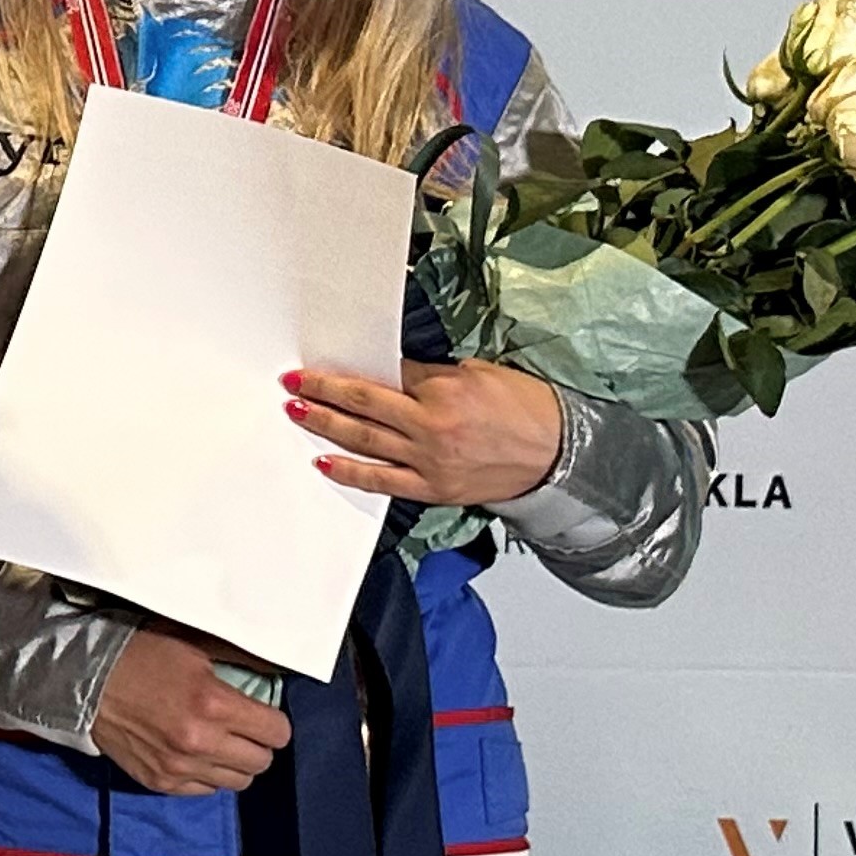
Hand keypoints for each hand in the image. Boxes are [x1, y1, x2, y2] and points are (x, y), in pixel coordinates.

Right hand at [90, 624, 292, 795]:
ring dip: (234, 762)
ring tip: (217, 742)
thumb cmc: (140, 655)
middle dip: (256, 743)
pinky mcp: (161, 782)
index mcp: (214, 704)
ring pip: (238, 782)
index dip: (273, 722)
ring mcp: (179, 767)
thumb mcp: (193, 645)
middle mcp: (201, 742)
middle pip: (262, 762)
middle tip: (240, 727)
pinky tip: (193, 753)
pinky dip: (207, 774)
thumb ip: (240, 659)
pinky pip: (206, 790)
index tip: (261, 714)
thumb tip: (278, 668)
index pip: (277, 733)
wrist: (84, 680)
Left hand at [288, 361, 563, 507]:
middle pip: (362, 406)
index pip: (384, 375)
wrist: (561, 454)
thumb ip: (429, 376)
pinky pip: (382, 482)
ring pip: (364, 442)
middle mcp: (431, 427)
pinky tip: (324, 462)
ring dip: (325, 426)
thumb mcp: (477, 374)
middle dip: (323, 393)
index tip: (321, 366)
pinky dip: (350, 472)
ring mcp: (430, 462)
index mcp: (443, 392)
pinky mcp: (434, 489)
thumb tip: (390, 374)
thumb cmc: (527, 410)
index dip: (349, 371)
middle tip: (294, 383)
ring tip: (297, 412)